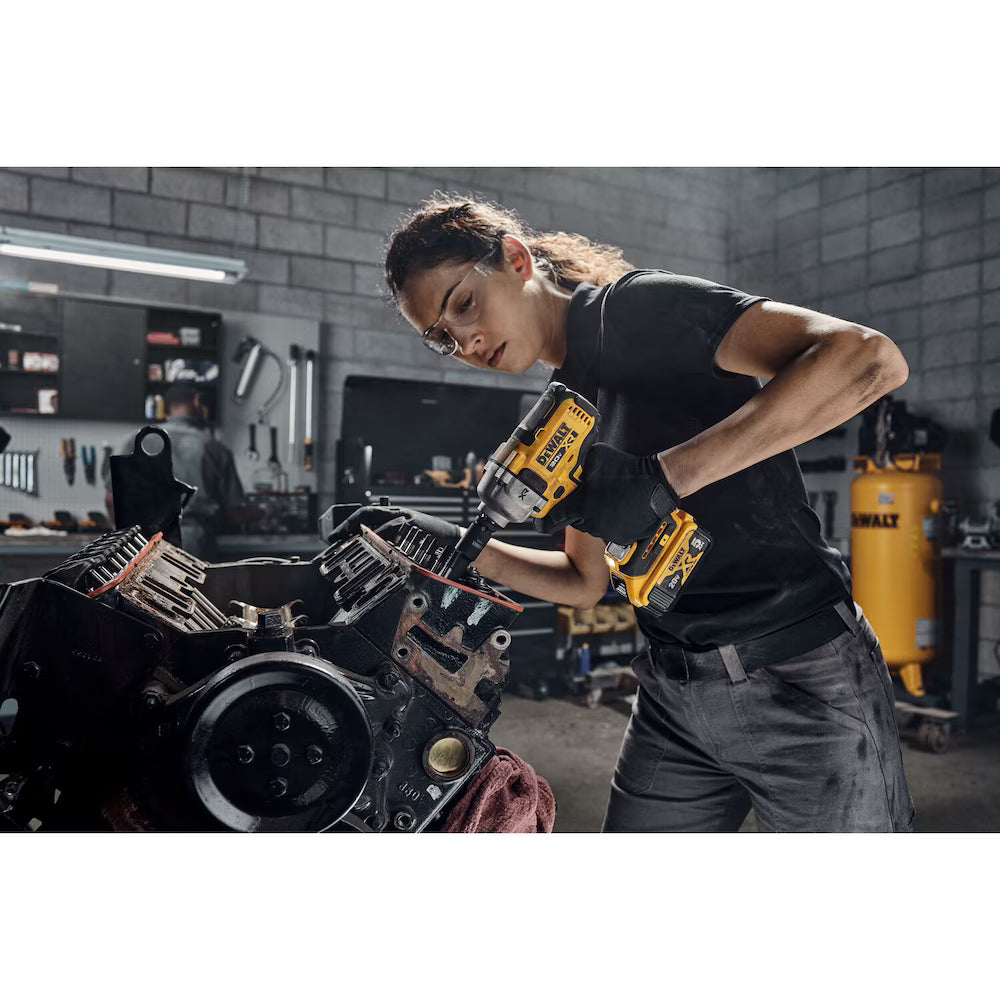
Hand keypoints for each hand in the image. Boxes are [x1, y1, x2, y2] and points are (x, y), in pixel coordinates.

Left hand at [322, 503, 460, 546]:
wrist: (455, 540)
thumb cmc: (431, 540)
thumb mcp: (407, 535)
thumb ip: (389, 537)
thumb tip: (366, 545)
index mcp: (396, 514)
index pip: (365, 513)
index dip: (347, 523)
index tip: (333, 535)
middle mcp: (399, 514)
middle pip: (367, 514)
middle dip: (348, 526)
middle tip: (335, 538)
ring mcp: (407, 520)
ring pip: (377, 523)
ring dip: (361, 534)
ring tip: (349, 545)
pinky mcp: (414, 529)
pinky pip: (392, 533)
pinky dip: (380, 540)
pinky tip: (371, 548)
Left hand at [533, 443, 678, 544]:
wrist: (657, 483)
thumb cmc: (628, 469)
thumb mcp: (596, 458)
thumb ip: (579, 463)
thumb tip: (568, 460)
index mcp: (582, 506)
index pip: (552, 520)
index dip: (543, 521)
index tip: (538, 521)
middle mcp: (592, 523)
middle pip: (574, 520)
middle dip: (575, 510)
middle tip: (584, 498)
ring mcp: (608, 532)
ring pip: (592, 525)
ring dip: (593, 515)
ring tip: (606, 499)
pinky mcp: (623, 537)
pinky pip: (610, 530)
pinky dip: (610, 521)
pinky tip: (618, 507)